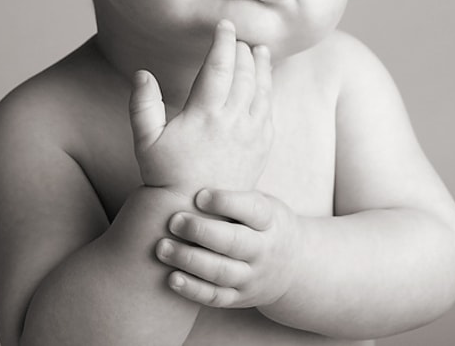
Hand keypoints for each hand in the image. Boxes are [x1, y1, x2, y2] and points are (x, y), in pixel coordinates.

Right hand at [128, 20, 272, 198]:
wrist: (197, 211)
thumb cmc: (166, 174)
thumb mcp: (146, 142)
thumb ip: (142, 105)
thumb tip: (142, 73)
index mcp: (205, 114)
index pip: (219, 66)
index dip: (223, 41)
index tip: (224, 25)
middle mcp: (233, 120)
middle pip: (244, 72)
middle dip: (242, 50)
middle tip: (238, 36)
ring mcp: (252, 132)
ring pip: (262, 88)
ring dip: (261, 65)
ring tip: (259, 49)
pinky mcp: (263, 144)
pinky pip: (270, 108)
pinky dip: (269, 88)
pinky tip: (266, 80)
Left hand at [155, 189, 300, 308]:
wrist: (292, 266)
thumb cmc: (263, 223)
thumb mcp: (262, 202)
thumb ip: (235, 192)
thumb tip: (198, 156)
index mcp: (270, 220)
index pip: (252, 209)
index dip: (226, 202)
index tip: (198, 194)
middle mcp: (264, 250)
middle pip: (235, 242)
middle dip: (202, 232)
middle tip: (173, 220)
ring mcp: (252, 276)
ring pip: (221, 272)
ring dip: (189, 260)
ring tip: (161, 247)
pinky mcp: (239, 297)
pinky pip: (215, 297)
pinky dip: (193, 290)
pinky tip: (171, 277)